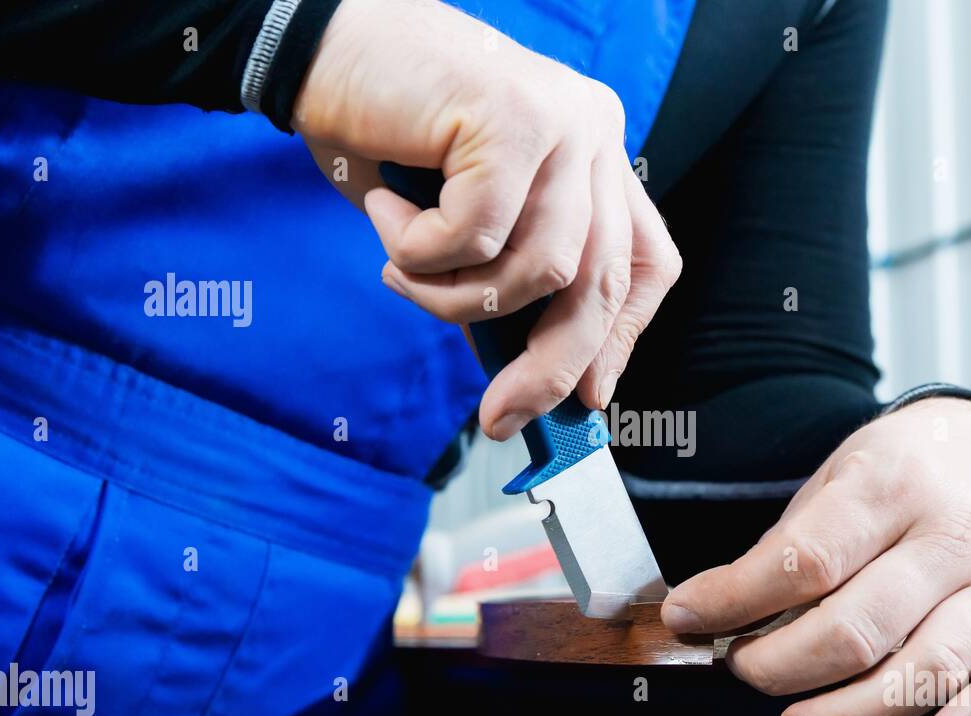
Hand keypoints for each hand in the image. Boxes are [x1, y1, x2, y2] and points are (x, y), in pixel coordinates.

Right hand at [294, 0, 680, 438]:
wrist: (322, 44)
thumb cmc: (389, 137)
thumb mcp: (470, 220)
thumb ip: (512, 278)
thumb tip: (539, 380)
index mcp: (596, 155)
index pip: (648, 262)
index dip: (622, 336)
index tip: (589, 394)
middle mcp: (593, 133)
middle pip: (601, 283)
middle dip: (550, 366)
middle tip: (500, 417)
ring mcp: (561, 121)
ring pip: (540, 269)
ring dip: (456, 295)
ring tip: (401, 270)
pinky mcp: (511, 117)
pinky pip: (477, 235)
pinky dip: (420, 248)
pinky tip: (384, 209)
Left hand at [662, 397, 970, 715]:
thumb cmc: (894, 475)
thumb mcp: (830, 483)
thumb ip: (786, 550)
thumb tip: (718, 616)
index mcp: (888, 483)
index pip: (804, 560)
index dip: (734, 600)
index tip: (688, 618)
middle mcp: (950, 529)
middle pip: (859, 627)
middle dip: (781, 665)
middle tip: (744, 669)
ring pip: (928, 666)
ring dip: (851, 712)